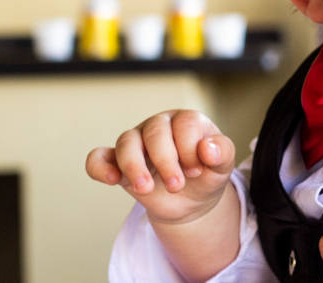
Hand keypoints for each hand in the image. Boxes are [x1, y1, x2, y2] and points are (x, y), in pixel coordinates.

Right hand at [86, 109, 235, 224]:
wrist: (192, 201)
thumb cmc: (207, 175)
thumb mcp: (223, 167)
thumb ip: (222, 153)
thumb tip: (207, 149)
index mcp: (187, 121)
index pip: (185, 124)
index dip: (190, 149)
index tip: (197, 171)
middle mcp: (160, 125)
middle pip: (155, 132)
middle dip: (166, 161)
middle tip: (176, 186)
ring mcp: (137, 142)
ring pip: (126, 142)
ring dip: (135, 166)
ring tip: (145, 189)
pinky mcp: (118, 163)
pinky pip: (99, 158)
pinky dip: (100, 166)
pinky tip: (112, 179)